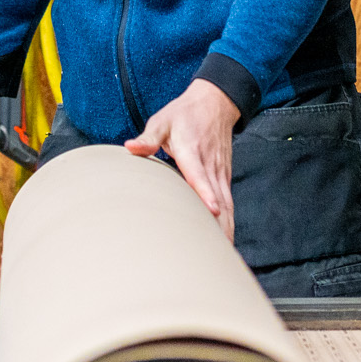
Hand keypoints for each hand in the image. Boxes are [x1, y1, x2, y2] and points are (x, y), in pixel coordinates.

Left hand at [125, 79, 238, 243]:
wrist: (214, 103)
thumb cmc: (183, 114)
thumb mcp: (162, 121)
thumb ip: (148, 138)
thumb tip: (131, 148)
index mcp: (192, 152)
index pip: (200, 176)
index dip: (206, 193)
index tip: (212, 211)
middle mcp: (210, 166)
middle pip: (218, 199)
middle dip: (219, 226)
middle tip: (216, 255)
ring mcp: (220, 174)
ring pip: (227, 206)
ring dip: (226, 230)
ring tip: (223, 259)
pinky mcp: (224, 178)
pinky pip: (229, 204)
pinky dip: (229, 223)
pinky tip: (226, 243)